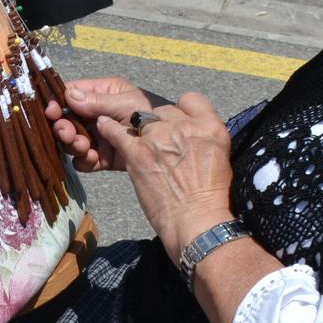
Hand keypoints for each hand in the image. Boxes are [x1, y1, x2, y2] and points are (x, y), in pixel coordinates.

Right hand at [46, 76, 165, 172]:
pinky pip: (84, 160)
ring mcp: (98, 136)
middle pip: (67, 120)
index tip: (51, 111)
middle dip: (65, 127)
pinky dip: (85, 160)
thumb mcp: (125, 103)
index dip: (58, 102)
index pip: (71, 94)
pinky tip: (92, 158)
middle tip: (67, 132)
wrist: (168, 148)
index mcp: (100, 94)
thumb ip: (97, 102)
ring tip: (83, 145)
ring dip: (73, 144)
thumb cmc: (151, 114)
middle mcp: (95, 114)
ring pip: (73, 141)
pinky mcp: (102, 157)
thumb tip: (69, 95)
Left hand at [87, 91, 235, 258]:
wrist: (198, 223)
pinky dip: (108, 128)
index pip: (191, 99)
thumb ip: (202, 141)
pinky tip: (103, 127)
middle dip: (156, 122)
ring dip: (130, 123)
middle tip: (152, 139)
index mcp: (211, 127)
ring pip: (138, 116)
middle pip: (163, 110)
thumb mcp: (219, 159)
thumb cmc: (210, 200)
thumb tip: (188, 138)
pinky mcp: (138, 152)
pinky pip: (116, 132)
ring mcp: (160, 137)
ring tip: (123, 129)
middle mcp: (186, 126)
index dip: (178, 109)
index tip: (173, 121)